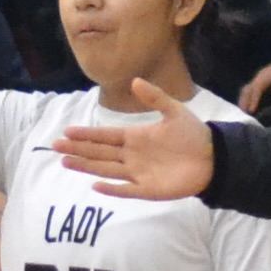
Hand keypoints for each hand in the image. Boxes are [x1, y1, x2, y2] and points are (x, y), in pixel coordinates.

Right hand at [52, 78, 215, 199]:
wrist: (214, 158)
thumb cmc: (193, 135)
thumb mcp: (174, 111)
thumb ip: (154, 97)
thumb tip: (134, 81)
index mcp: (136, 137)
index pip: (105, 136)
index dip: (87, 134)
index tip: (67, 131)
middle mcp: (132, 156)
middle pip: (100, 153)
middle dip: (78, 149)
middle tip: (56, 146)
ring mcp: (138, 174)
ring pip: (106, 169)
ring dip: (86, 166)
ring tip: (66, 162)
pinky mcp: (149, 190)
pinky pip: (126, 190)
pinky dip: (112, 189)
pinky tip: (95, 185)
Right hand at [238, 52, 270, 112]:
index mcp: (268, 75)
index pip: (257, 88)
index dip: (253, 100)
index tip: (252, 110)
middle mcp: (261, 76)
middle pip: (248, 89)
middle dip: (245, 102)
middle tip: (245, 116)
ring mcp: (260, 78)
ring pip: (247, 89)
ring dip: (244, 100)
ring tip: (244, 113)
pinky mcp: (262, 81)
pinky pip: (251, 89)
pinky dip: (248, 98)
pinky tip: (249, 107)